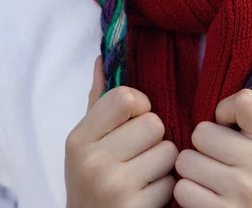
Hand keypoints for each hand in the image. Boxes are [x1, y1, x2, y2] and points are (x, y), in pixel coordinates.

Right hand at [64, 56, 177, 207]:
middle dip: (153, 136)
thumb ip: (97, 99)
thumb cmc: (90, 177)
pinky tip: (147, 193)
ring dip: (162, 161)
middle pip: (153, 123)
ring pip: (168, 150)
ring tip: (144, 171)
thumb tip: (102, 58)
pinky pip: (172, 182)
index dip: (138, 105)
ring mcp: (115, 188)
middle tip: (137, 151)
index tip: (133, 119)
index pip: (124, 97)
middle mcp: (93, 162)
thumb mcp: (86, 141)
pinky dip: (165, 187)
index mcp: (79, 139)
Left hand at [174, 75, 251, 206]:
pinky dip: (188, 196)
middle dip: (202, 148)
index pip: (244, 100)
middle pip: (202, 131)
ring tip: (211, 183)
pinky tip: (206, 200)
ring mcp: (243, 192)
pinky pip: (181, 188)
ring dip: (192, 172)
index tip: (229, 128)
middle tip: (218, 164)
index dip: (225, 110)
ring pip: (185, 160)